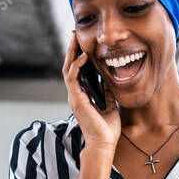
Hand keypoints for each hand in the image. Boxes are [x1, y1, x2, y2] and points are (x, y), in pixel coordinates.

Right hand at [63, 30, 120, 152]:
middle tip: (74, 34)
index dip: (78, 57)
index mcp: (82, 97)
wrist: (104, 144)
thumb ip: (107, 92)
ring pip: (68, 69)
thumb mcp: (110, 106)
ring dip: (72, 53)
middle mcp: (75, 95)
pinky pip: (72, 77)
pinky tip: (84, 55)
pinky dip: (77, 64)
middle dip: (72, 50)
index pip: (77, 72)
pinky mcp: (76, 99)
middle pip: (69, 67)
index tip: (83, 44)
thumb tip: (109, 79)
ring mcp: (74, 96)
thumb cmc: (107, 130)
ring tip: (75, 39)